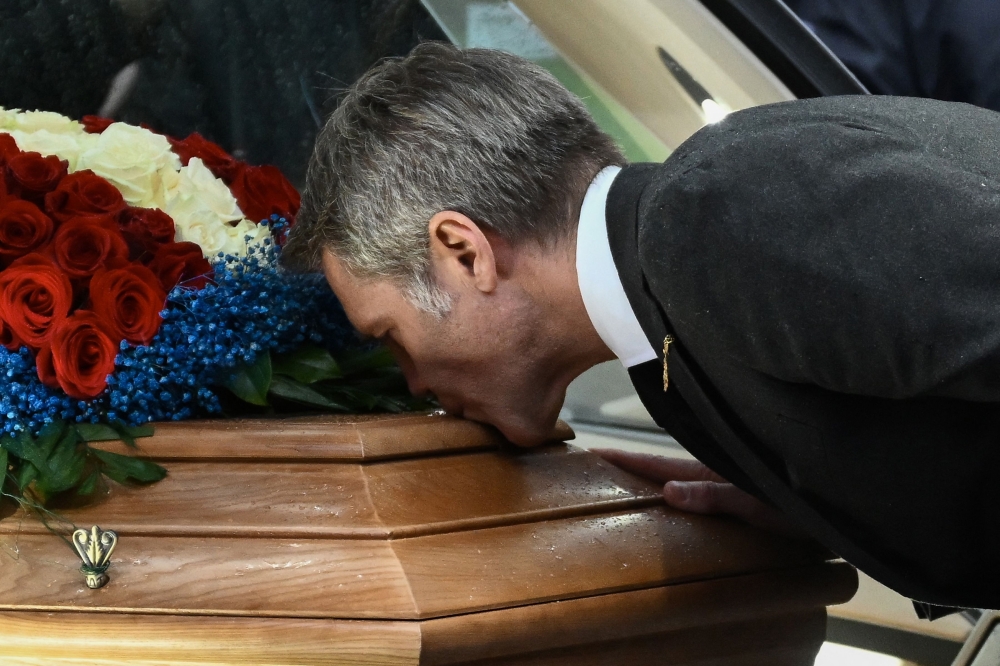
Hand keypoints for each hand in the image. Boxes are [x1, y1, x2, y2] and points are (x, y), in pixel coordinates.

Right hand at [591, 449, 806, 538]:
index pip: (659, 465)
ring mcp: (725, 481)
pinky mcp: (738, 493)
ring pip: (680, 477)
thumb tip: (667, 490)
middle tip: (595, 465)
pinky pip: (696, 490)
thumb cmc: (801, 502)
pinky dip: (675, 491)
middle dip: (631, 467)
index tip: (593, 451)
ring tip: (621, 482)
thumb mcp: (757, 500)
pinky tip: (667, 499)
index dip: (625, 460)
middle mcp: (715, 472)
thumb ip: (715, 494)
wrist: (841, 501)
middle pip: (664, 469)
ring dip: (652, 478)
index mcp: (712, 470)